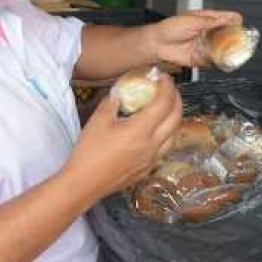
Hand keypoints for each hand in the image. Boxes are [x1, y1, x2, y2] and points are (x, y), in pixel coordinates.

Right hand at [64, 74, 182, 201]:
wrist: (85, 182)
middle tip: (169, 90)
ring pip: (174, 135)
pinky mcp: (148, 169)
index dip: (167, 87)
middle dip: (176, 100)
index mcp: (140, 130)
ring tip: (165, 109)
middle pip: (176, 118)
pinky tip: (155, 132)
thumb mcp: (98, 120)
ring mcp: (152, 159)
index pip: (163, 103)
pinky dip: (166, 135)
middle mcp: (152, 145)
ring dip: (174, 118)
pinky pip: (165, 149)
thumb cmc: (89, 152)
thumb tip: (120, 94)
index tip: (163, 78)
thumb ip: (112, 102)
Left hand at [147, 10, 241, 67]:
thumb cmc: (169, 28)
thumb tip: (228, 18)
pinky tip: (220, 58)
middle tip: (240, 38)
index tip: (240, 22)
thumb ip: (211, 21)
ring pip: (222, 48)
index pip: (225, 18)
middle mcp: (207, 33)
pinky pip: (214, 60)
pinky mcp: (201, 58)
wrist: (158, 45)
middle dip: (234, 37)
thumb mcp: (192, 20)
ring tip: (231, 48)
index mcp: (206, 20)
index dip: (234, 20)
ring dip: (227, 49)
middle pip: (227, 34)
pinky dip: (218, 60)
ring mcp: (205, 46)